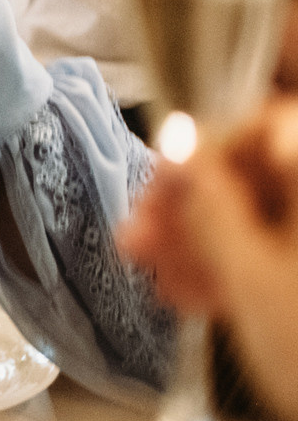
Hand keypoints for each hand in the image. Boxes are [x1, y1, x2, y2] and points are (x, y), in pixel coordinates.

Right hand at [118, 99, 297, 420]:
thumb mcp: (248, 278)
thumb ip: (208, 200)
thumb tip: (178, 139)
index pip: (266, 122)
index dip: (202, 149)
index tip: (154, 185)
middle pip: (266, 172)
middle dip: (196, 203)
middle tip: (138, 241)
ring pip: (274, 216)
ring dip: (210, 241)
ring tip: (159, 283)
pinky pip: (290, 252)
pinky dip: (247, 268)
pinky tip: (201, 298)